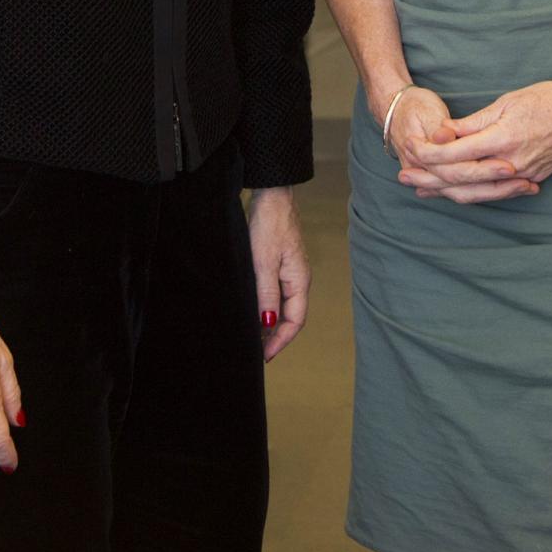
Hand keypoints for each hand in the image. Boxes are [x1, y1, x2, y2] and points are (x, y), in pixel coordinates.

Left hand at [247, 186, 309, 361]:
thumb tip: (268, 324)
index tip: (264, 356)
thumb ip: (266, 294)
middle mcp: (297, 278)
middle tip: (255, 351)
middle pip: (289, 315)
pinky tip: (252, 308)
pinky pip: (275, 292)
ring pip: (281, 304)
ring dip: (269, 321)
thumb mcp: (264, 262)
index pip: (294, 321)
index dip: (280, 341)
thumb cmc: (270, 224)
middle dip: (274, 336)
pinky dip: (265, 305)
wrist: (271, 194)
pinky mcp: (278, 262)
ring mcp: (288, 270)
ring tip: (252, 335)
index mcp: (299, 281)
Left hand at [388, 86, 531, 202]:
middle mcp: (512, 162)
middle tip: (404, 178)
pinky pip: (496, 192)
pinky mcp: (533, 178)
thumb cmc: (548, 98)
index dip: (429, 156)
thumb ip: (473, 122)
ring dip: (448, 191)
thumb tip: (442, 133)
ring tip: (423, 189)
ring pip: (478, 192)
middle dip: (430, 179)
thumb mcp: (507, 102)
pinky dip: (474, 192)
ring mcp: (525, 174)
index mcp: (503, 139)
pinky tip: (457, 191)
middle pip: (462, 179)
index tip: (408, 152)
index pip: (456, 154)